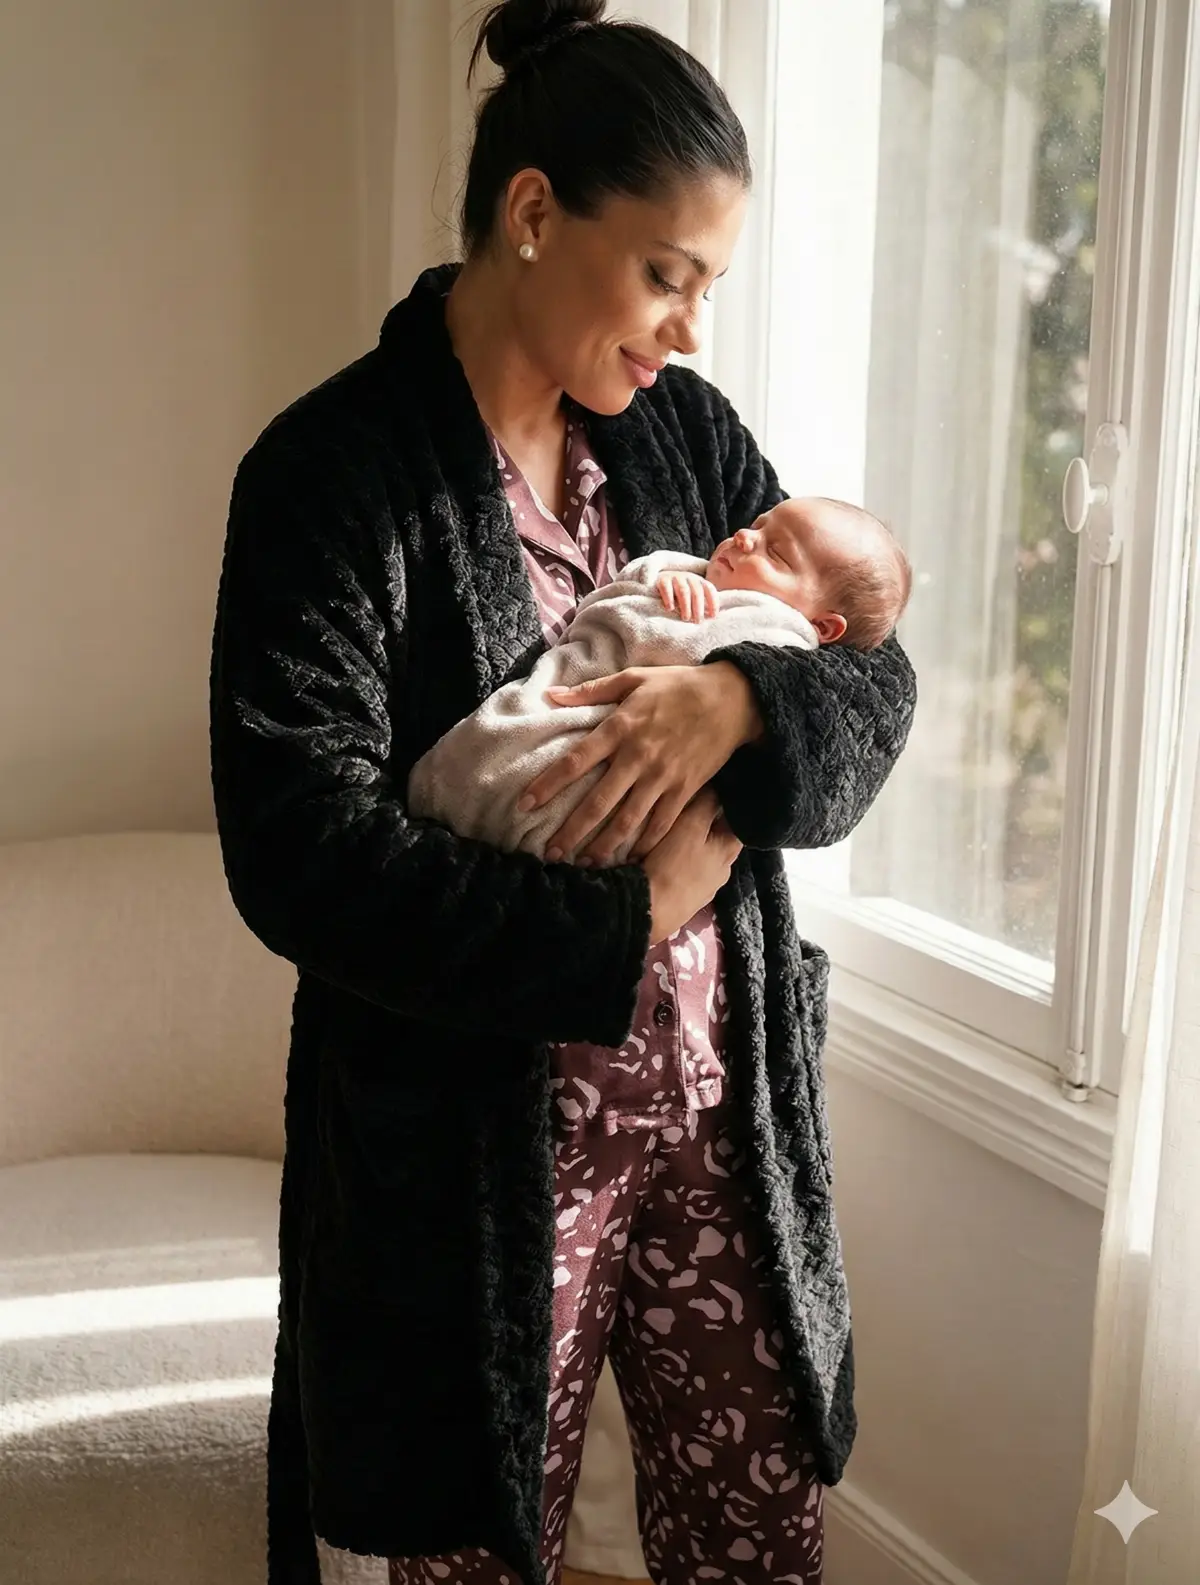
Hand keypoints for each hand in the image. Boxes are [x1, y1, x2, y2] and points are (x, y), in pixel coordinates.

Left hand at [521, 661, 762, 863]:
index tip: (525, 804)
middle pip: (597, 802)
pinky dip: (643, 845)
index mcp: (620, 727)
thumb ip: (591, 690)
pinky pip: (660, 824)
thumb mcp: (634, 678)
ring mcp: (663, 777)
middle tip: (550, 852)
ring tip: (584, 863)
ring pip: (627, 821)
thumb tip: (551, 695)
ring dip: (603, 846)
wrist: (733, 699)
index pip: (575, 760)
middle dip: (571, 830)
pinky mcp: (685, 790)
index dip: (548, 784)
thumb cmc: (679, 685)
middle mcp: (638, 757)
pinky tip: (628, 859)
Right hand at [642, 789, 741, 944]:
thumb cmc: (672, 864)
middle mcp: (722, 873)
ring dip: (691, 849)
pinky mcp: (685, 902)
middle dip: (707, 827)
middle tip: (688, 810)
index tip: (718, 792)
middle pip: (719, 842)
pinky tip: (664, 862)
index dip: (730, 807)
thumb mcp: (690, 825)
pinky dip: (679, 866)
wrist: (647, 911)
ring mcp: (704, 891)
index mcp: (729, 852)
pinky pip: (686, 876)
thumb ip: (706, 804)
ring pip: (702, 861)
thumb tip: (719, 787)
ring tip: (672, 836)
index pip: (739, 824)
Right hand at [656, 570, 717, 623]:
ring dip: (686, 606)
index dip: (713, 602)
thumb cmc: (679, 593)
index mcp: (699, 581)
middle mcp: (689, 577)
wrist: (659, 579)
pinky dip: (669, 599)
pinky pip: (666, 588)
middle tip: (698, 621)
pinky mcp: (662, 579)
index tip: (713, 616)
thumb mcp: (692, 595)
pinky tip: (670, 609)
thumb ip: (701, 603)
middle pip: (697, 592)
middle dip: (699, 608)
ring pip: (683, 591)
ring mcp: (675, 577)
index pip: (709, 589)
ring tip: (685, 618)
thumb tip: (710, 617)